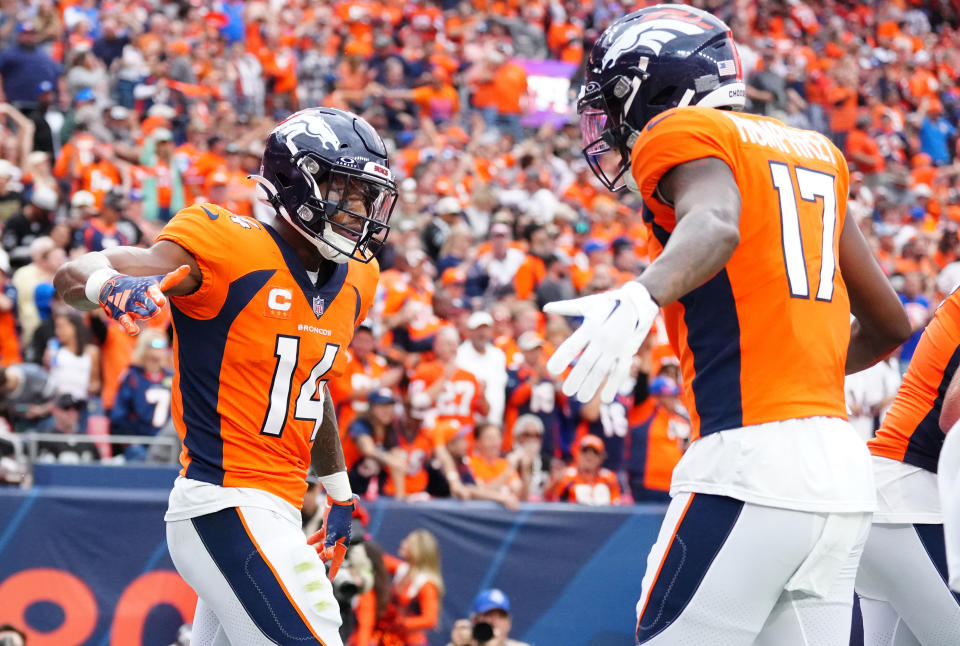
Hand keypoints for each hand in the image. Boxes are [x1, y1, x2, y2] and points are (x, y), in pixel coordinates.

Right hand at [97, 265, 189, 335]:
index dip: (156, 296)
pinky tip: (134, 330)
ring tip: (149, 314)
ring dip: (144, 314)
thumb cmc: (139, 284)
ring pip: (138, 313)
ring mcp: (128, 305)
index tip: (160, 301)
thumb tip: (187, 267)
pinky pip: (125, 321)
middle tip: (155, 309)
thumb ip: (171, 278)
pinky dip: (129, 326)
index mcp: (147, 288)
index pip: (153, 291)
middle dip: (152, 308)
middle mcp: (137, 296)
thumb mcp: (154, 281)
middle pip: (147, 304)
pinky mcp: (120, 314)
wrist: (109, 284)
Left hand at [306, 494, 355, 580]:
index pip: (338, 559)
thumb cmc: (336, 517)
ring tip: (308, 555)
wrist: (337, 501)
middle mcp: (339, 539)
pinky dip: (314, 540)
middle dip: (322, 559)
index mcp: (343, 542)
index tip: (330, 579)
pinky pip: (321, 536)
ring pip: (325, 545)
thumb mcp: (331, 532)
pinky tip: (307, 543)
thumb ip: (328, 544)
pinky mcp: (328, 526)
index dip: (334, 570)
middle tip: (314, 566)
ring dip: (317, 550)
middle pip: (330, 553)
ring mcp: (334, 532)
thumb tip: (327, 556)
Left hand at [544, 282, 658, 403]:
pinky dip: (613, 385)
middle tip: (566, 391)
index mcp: (590, 327)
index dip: (562, 358)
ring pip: (602, 369)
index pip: (573, 345)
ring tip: (581, 397)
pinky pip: (620, 371)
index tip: (551, 370)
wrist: (638, 301)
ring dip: (592, 385)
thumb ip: (566, 308)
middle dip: (576, 377)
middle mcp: (602, 338)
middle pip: (587, 362)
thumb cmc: (608, 303)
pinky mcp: (627, 352)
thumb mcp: (587, 304)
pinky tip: (604, 399)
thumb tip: (546, 307)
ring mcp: (616, 346)